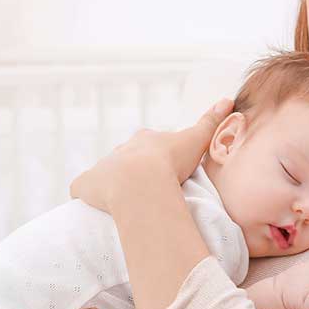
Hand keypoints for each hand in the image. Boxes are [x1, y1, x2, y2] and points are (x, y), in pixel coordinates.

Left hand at [70, 97, 233, 212]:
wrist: (141, 182)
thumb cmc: (170, 162)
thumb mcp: (196, 140)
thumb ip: (211, 121)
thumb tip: (228, 99)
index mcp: (144, 141)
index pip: (148, 146)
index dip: (155, 158)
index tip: (163, 172)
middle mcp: (120, 151)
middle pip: (125, 160)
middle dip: (132, 172)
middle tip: (146, 192)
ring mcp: (100, 168)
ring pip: (105, 176)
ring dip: (111, 187)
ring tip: (123, 205)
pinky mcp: (84, 185)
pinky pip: (81, 190)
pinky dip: (85, 197)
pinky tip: (94, 209)